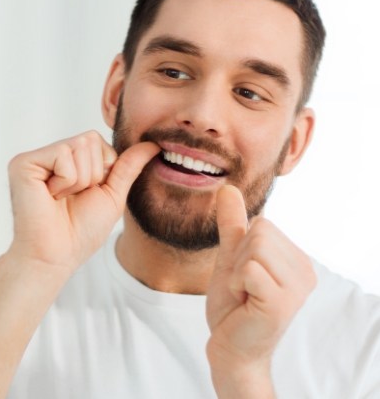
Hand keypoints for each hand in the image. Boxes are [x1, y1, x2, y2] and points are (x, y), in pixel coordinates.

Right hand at [7, 130, 158, 273]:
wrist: (57, 255)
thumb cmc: (82, 230)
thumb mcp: (113, 194)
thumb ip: (129, 166)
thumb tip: (153, 144)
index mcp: (69, 160)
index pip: (99, 141)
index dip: (103, 170)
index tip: (86, 194)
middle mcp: (51, 155)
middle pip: (91, 139)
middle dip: (93, 174)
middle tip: (72, 197)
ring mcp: (37, 157)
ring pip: (79, 146)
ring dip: (80, 180)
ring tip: (60, 198)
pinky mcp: (23, 163)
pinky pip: (63, 155)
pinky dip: (66, 182)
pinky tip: (50, 196)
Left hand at [206, 185, 315, 394]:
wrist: (229, 347)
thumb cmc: (233, 305)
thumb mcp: (231, 256)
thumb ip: (233, 223)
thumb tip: (227, 187)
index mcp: (297, 259)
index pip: (262, 223)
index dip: (242, 248)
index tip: (245, 276)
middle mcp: (305, 271)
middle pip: (260, 230)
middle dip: (239, 258)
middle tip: (243, 287)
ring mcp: (297, 288)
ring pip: (254, 246)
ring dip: (236, 271)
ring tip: (244, 294)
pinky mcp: (281, 303)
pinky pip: (248, 268)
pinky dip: (235, 283)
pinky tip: (244, 304)